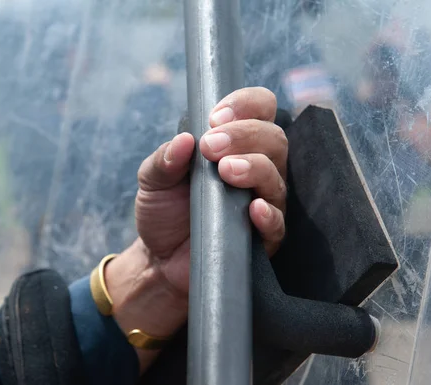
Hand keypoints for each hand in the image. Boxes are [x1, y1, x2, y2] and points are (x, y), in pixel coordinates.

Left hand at [136, 86, 286, 293]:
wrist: (160, 257)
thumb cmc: (164, 210)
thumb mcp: (152, 180)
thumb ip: (164, 159)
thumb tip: (184, 141)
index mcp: (235, 144)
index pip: (260, 109)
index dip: (245, 104)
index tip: (215, 117)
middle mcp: (257, 168)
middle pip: (274, 139)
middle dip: (244, 135)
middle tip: (211, 146)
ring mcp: (263, 201)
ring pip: (276, 176)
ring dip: (254, 167)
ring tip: (225, 170)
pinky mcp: (263, 237)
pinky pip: (278, 223)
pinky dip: (268, 213)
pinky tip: (253, 208)